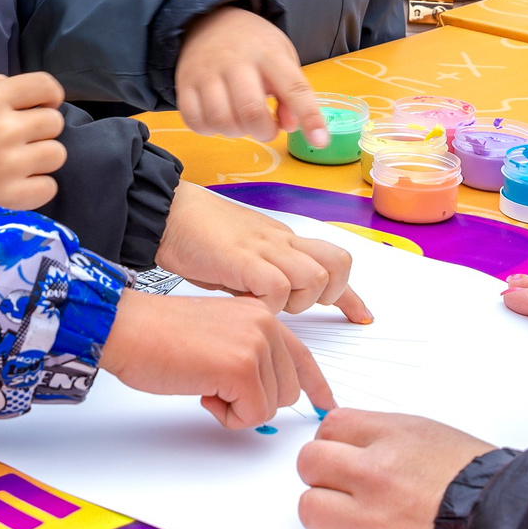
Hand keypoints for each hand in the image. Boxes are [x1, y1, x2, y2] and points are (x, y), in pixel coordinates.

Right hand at [0, 71, 65, 210]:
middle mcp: (4, 128)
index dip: (49, 95)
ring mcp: (10, 164)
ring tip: (20, 163)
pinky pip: (49, 187)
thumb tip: (18, 87)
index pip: (45, 85)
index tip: (44, 104)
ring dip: (42, 158)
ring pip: (57, 154)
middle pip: (55, 122)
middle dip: (41, 128)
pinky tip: (20, 184)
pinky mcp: (11, 196)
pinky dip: (38, 187)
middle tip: (22, 139)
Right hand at [98, 291, 335, 428]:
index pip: (302, 356)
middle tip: (216, 388)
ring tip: (205, 384)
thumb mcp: (219, 337)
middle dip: (254, 402)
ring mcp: (255, 345)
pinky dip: (227, 416)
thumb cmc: (158, 336)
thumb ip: (249, 355)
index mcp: (261, 314)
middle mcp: (265, 325)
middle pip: (287, 392)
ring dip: (236, 409)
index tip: (326, 405)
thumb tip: (267, 392)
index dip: (315, 387)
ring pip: (270, 407)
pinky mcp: (241, 368)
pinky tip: (203, 392)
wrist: (126, 329)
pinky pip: (252, 416)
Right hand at [154, 183, 372, 320]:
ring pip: (314, 277)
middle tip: (295, 305)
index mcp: (281, 240)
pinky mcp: (242, 259)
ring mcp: (263, 248)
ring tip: (266, 305)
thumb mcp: (240, 256)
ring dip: (297, 301)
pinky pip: (277, 286)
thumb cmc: (195, 235)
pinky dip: (269, 304)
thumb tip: (270, 304)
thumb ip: (260, 276)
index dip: (349, 295)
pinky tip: (247, 304)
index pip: (332, 261)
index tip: (361, 316)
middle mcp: (280, 241)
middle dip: (326, 294)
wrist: (166, 212)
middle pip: (337, 264)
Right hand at [175, 5, 325, 144]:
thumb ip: (290, 92)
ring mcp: (206, 72)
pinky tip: (218, 120)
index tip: (321, 141)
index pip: (294, 87)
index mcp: (269, 53)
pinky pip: (194, 120)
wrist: (206, 19)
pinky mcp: (184, 83)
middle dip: (264, 132)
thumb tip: (291, 126)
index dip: (310, 117)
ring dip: (236, 132)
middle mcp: (236, 62)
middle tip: (267, 129)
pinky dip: (209, 129)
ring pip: (220, 120)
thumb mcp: (281, 56)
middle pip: (250, 111)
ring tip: (241, 122)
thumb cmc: (253, 44)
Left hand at [297, 408, 496, 528]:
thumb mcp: (431, 435)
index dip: (334, 441)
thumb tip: (347, 441)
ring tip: (352, 517)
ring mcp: (370, 522)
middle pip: (310, 463)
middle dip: (322, 473)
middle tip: (342, 486)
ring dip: (326, 512)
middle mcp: (374, 475)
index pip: (330, 425)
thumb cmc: (476, 482)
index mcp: (391, 438)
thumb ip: (383, 435)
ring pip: (309, 508)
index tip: (343, 455)